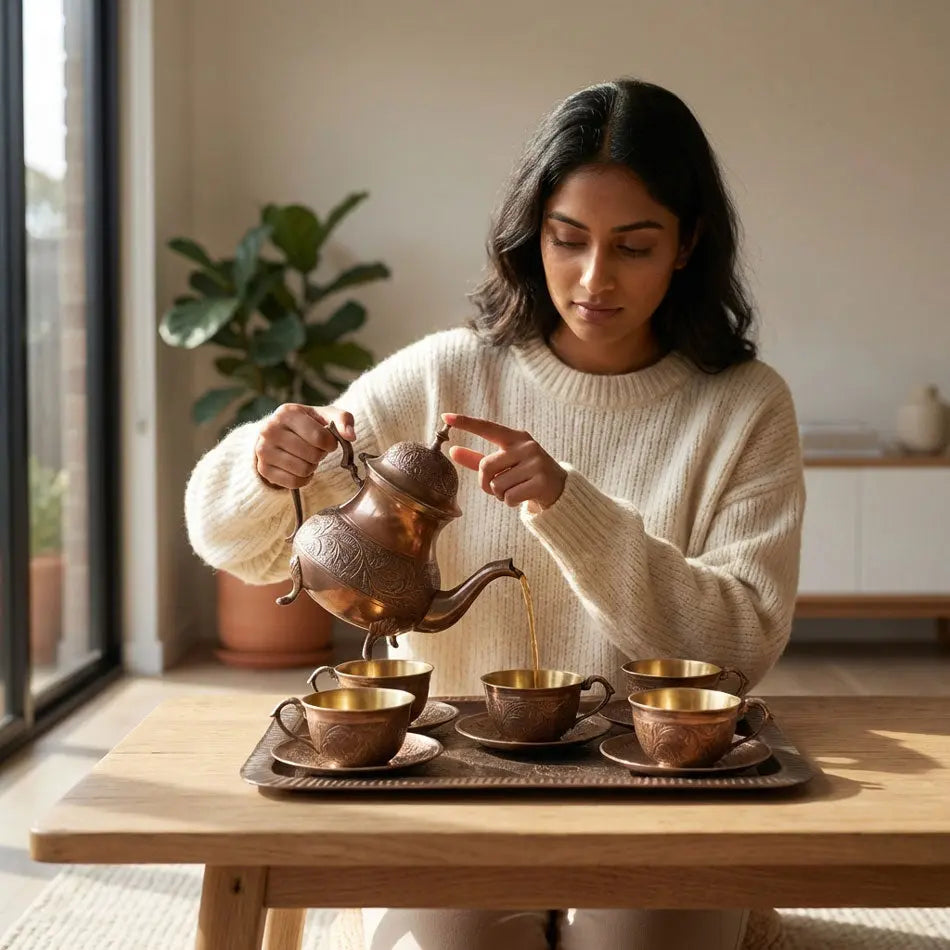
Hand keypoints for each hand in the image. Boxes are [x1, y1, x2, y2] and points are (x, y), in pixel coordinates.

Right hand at [255, 404, 355, 489]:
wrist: (277, 433)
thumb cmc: (307, 423)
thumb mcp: (325, 415)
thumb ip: (343, 420)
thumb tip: (351, 436)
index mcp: (287, 413)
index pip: (319, 437)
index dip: (330, 444)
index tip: (328, 441)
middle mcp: (270, 430)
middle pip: (312, 455)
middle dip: (320, 454)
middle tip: (315, 449)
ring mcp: (263, 450)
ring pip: (303, 470)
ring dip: (312, 466)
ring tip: (307, 457)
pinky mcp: (263, 469)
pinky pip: (294, 482)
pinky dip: (304, 479)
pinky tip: (300, 467)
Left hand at [443, 412, 565, 512]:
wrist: (559, 488)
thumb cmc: (525, 474)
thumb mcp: (504, 463)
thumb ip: (478, 458)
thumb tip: (453, 451)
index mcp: (516, 437)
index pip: (487, 427)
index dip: (466, 423)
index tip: (446, 417)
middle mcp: (526, 446)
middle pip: (485, 466)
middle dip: (485, 483)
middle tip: (497, 488)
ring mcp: (535, 463)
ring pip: (497, 485)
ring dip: (500, 495)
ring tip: (515, 490)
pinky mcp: (541, 482)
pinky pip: (509, 497)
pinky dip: (510, 502)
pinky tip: (522, 497)